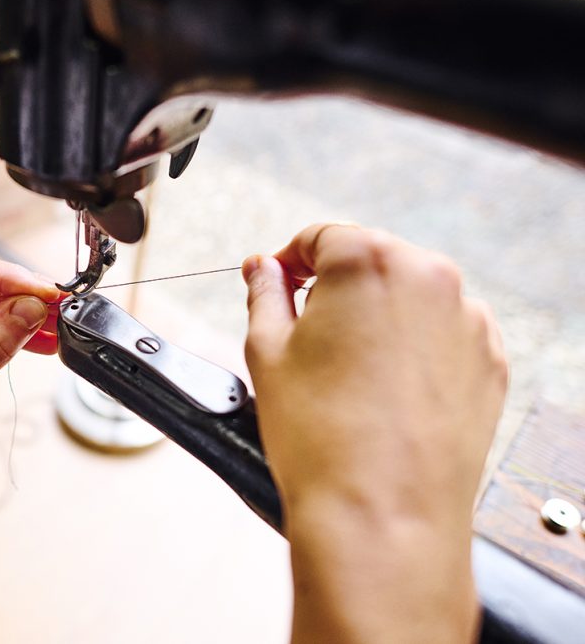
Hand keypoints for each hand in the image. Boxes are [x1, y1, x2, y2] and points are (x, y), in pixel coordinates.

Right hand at [242, 224, 506, 642]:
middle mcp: (429, 277)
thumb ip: (263, 293)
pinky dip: (414, 349)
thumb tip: (262, 268)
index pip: (321, 237)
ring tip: (346, 373)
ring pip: (410, 297)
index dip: (289, 261)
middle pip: (371, 260)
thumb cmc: (320, 437)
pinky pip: (443, 335)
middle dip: (335, 288)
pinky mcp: (489, 362)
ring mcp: (467, 320)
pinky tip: (383, 391)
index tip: (276, 285)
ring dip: (377, 317)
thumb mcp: (266, 351)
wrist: (381, 514)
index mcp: (369, 260)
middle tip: (305, 336)